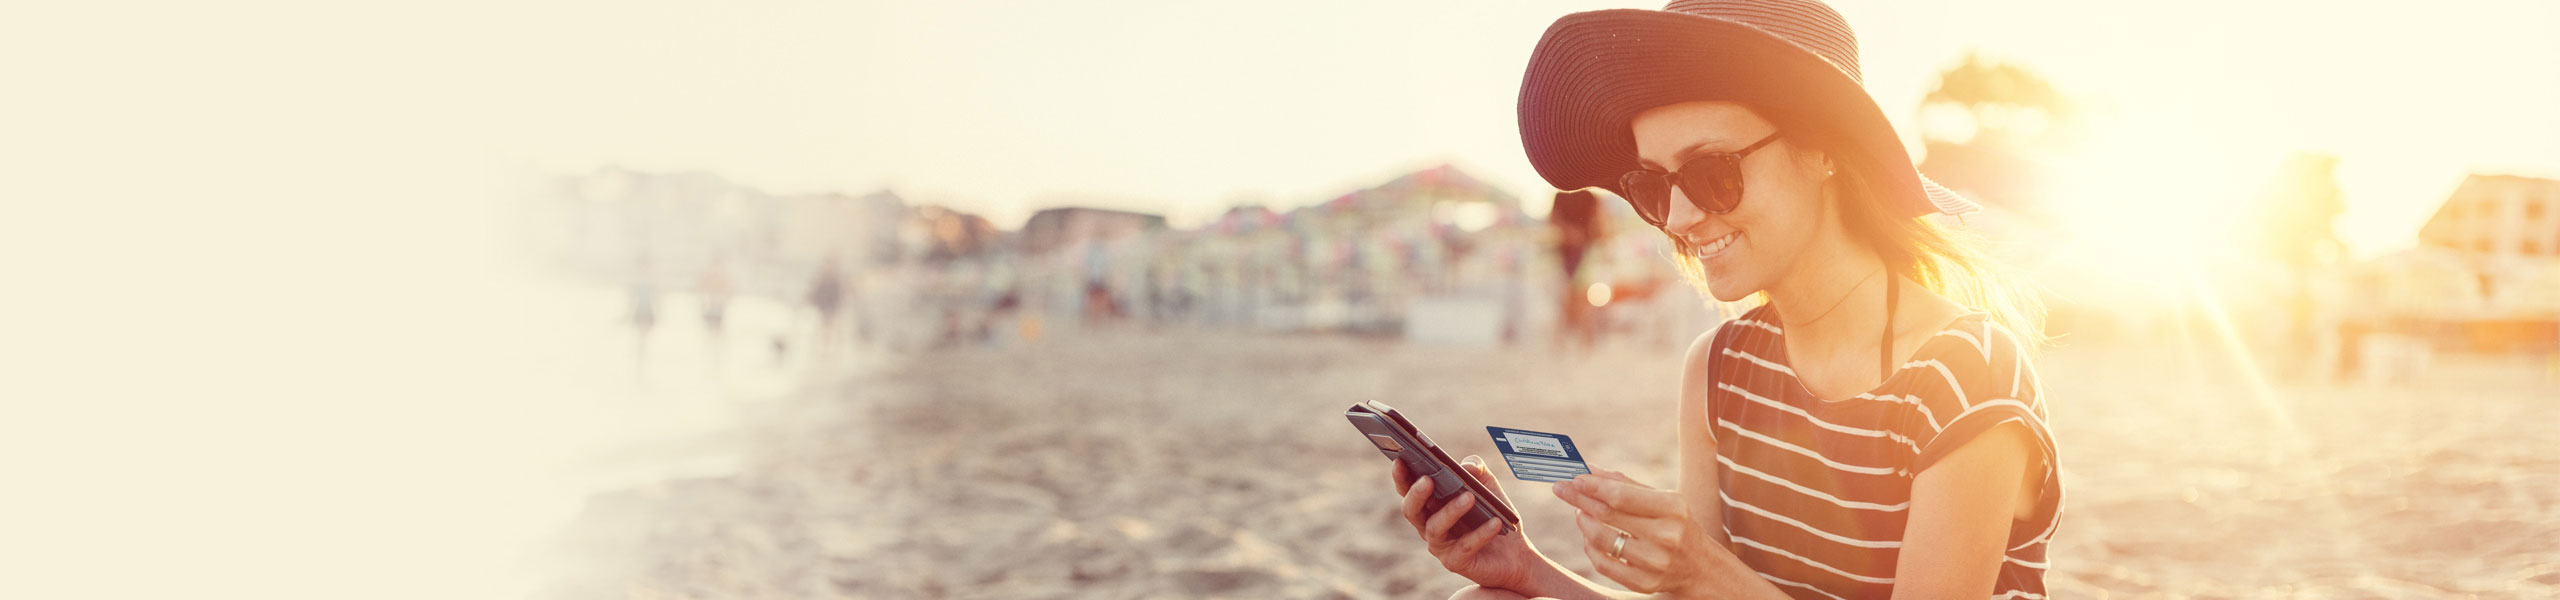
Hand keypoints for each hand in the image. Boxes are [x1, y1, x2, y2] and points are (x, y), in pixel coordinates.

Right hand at [1392, 455, 1539, 590]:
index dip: (1401, 476)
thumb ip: (1477, 469)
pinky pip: (1465, 546)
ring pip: (1435, 527)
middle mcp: (1428, 525)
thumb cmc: (1493, 514)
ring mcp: (1440, 546)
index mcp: (1430, 504)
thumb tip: (1466, 467)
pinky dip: (1480, 533)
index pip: (1408, 489)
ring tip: (1470, 497)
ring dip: (1451, 510)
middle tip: (1428, 479)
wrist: (1514, 552)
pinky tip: (1494, 522)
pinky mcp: (1456, 562)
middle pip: (1411, 511)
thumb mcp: (1488, 485)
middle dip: (1417, 494)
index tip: (1400, 460)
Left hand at [1553, 469, 1724, 594]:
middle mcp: (1666, 537)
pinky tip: (1590, 536)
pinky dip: (1589, 546)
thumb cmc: (1675, 524)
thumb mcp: (1662, 499)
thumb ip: (1625, 484)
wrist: (1699, 566)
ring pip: (1600, 540)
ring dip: (1583, 522)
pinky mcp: (1644, 583)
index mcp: (1673, 509)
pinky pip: (1602, 564)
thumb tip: (1588, 470)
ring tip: (1580, 512)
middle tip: (1561, 489)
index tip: (1574, 478)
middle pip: (1607, 515)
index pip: (1621, 496)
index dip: (1593, 487)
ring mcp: (1655, 563)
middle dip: (1578, 499)